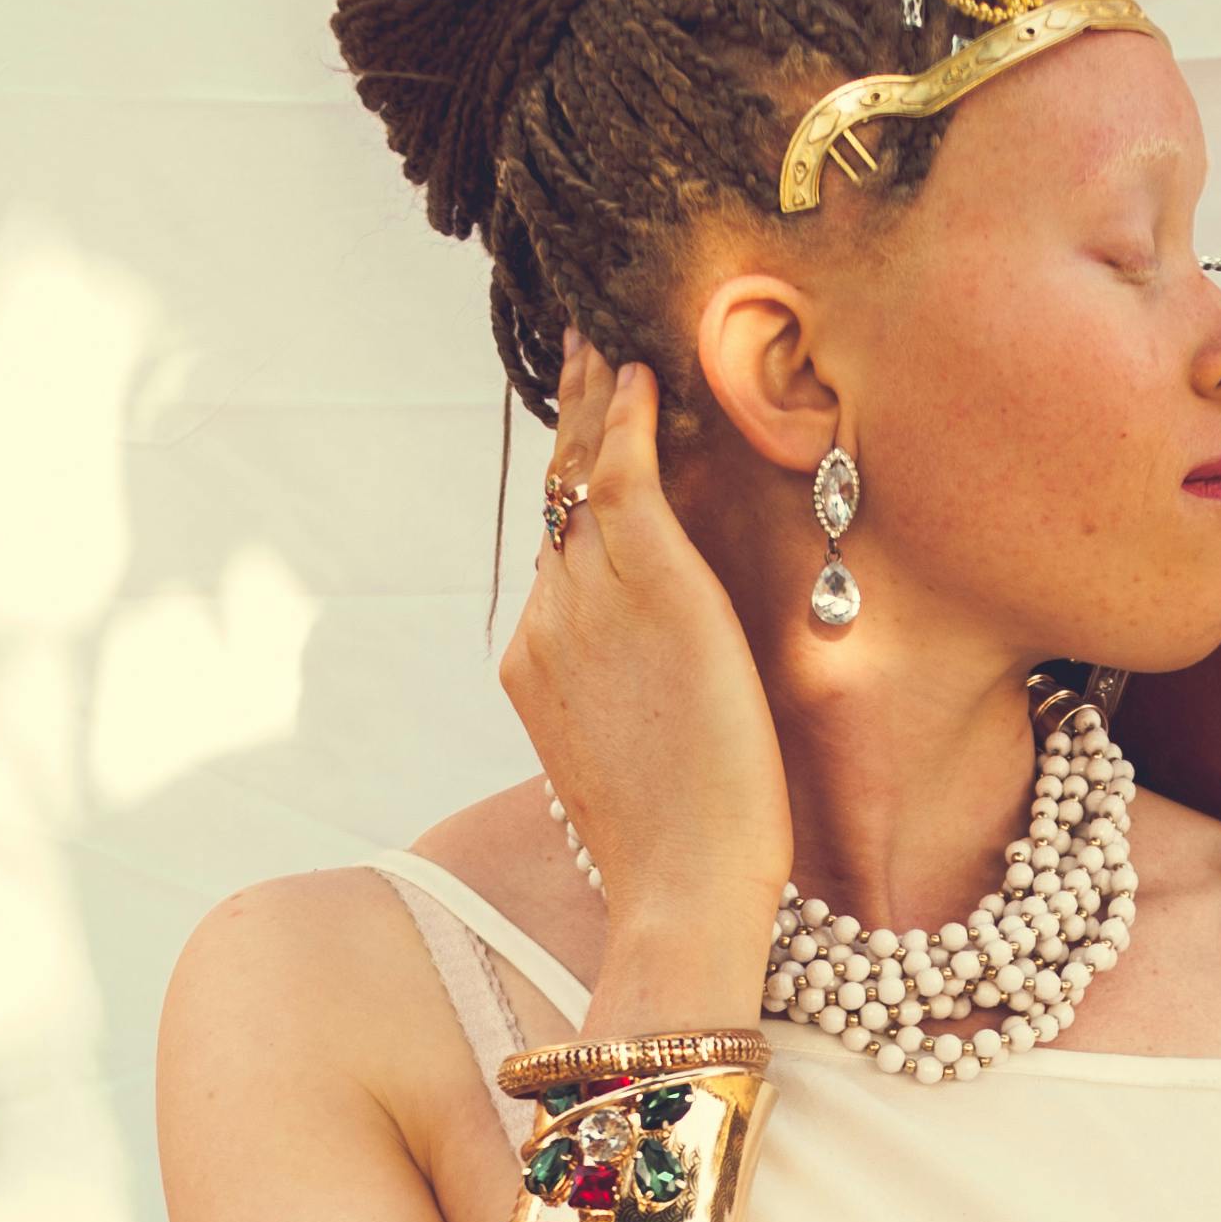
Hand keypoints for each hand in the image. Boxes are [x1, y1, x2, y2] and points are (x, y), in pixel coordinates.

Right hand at [505, 335, 793, 968]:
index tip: (579, 431)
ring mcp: (587, 600)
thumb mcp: (633, 763)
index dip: (566, 484)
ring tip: (608, 334)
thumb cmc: (677, 850)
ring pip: (580, 474)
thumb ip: (625, 706)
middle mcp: (548, 617)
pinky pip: (622, 479)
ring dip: (596, 398)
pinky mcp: (651, 590)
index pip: (555, 549)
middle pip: (555, 497)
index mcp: (538, 660)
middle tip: (582, 342)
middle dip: (569, 417)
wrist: (681, 888)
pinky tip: (640, 374)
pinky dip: (627, 422)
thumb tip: (648, 694)